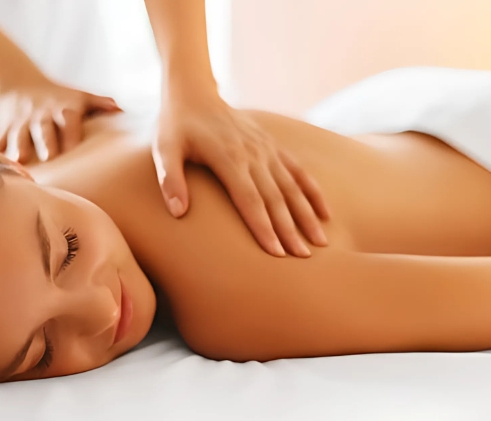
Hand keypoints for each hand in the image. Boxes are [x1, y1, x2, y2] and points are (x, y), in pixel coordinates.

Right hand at [0, 79, 121, 162]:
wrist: (19, 82)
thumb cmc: (58, 97)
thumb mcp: (79, 95)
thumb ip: (99, 103)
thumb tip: (120, 109)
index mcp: (63, 109)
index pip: (69, 119)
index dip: (71, 132)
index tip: (73, 148)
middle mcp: (41, 115)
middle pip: (43, 129)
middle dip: (46, 142)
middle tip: (50, 158)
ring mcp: (22, 122)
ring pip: (19, 135)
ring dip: (19, 148)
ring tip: (20, 164)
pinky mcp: (6, 129)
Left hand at [153, 88, 330, 256]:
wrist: (193, 92)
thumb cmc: (175, 125)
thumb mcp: (164, 150)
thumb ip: (170, 180)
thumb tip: (178, 212)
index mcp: (228, 157)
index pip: (250, 200)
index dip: (263, 227)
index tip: (276, 253)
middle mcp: (253, 154)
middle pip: (276, 198)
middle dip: (290, 230)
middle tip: (302, 258)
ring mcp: (266, 149)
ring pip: (292, 187)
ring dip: (307, 215)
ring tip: (320, 243)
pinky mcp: (272, 146)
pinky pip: (298, 171)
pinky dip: (312, 192)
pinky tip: (325, 214)